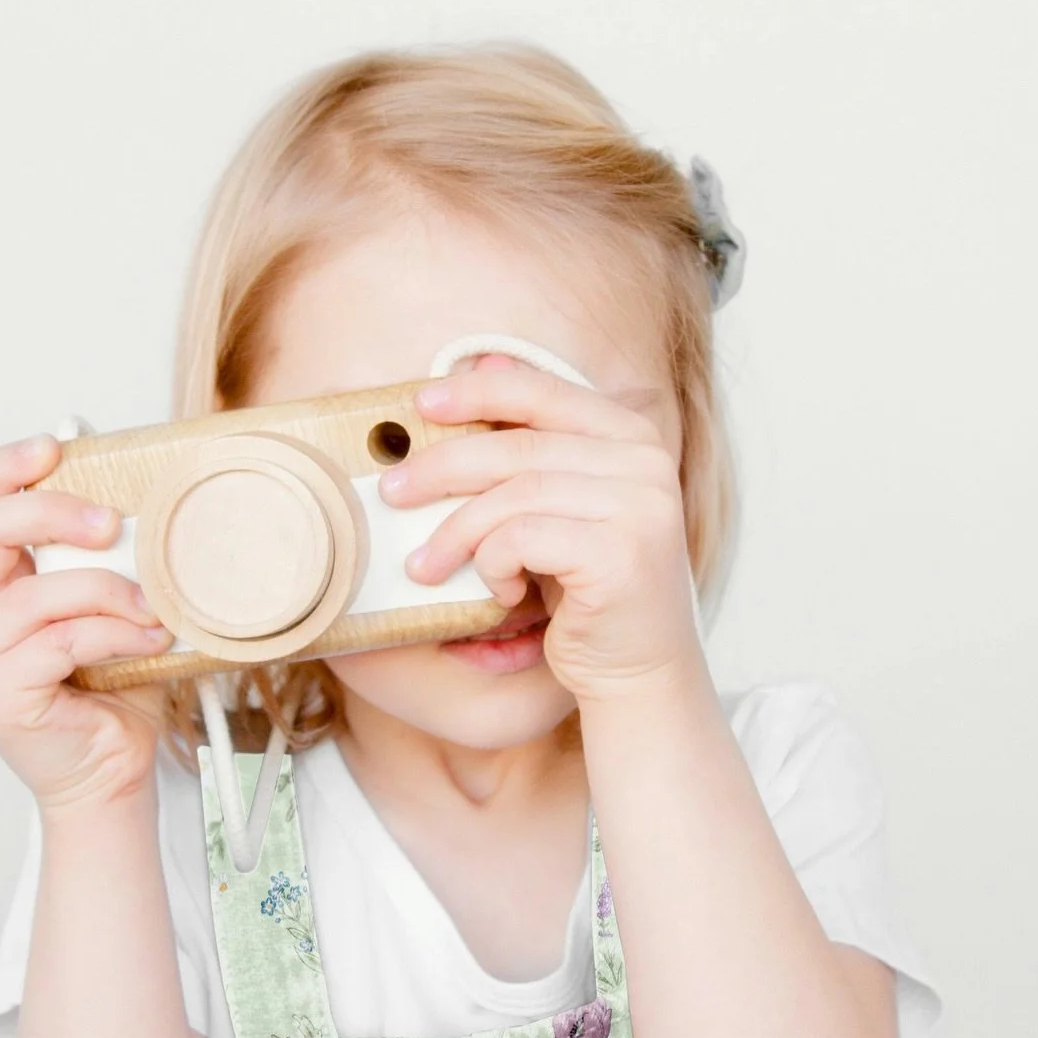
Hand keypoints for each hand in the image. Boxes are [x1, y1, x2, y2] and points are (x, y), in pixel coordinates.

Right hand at [0, 433, 174, 814]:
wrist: (115, 778)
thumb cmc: (117, 698)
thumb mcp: (118, 614)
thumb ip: (117, 566)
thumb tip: (156, 505)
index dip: (6, 470)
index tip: (53, 447)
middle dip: (50, 511)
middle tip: (110, 523)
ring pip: (35, 594)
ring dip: (107, 592)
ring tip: (155, 611)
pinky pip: (59, 640)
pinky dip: (112, 632)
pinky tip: (148, 640)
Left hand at [380, 353, 703, 701]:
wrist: (639, 675)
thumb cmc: (588, 594)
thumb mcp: (561, 509)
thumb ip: (534, 446)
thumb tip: (483, 362)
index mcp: (633, 436)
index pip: (542, 392)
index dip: (475, 392)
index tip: (419, 403)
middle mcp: (645, 462)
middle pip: (518, 445)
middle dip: (442, 467)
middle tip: (393, 492)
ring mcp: (639, 507)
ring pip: (514, 494)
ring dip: (455, 530)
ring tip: (424, 565)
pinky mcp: (620, 555)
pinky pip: (523, 538)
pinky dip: (493, 565)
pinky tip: (500, 591)